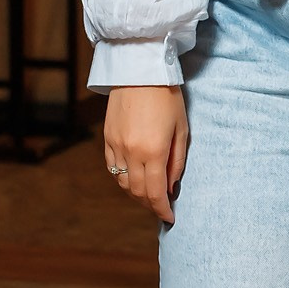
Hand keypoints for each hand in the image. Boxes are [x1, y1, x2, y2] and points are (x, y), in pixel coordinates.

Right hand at [103, 87, 188, 223]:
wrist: (139, 69)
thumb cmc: (167, 96)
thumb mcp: (181, 129)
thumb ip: (176, 161)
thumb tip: (170, 186)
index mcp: (154, 151)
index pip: (155, 193)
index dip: (162, 210)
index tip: (170, 218)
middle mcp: (132, 151)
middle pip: (137, 192)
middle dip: (150, 205)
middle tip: (161, 209)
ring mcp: (116, 145)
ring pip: (123, 182)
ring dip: (136, 194)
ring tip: (149, 196)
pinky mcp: (107, 137)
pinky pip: (112, 167)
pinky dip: (123, 178)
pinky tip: (134, 178)